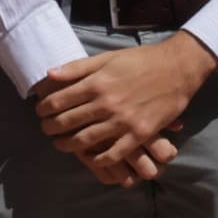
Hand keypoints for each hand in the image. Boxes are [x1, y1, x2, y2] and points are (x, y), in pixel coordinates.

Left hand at [34, 37, 214, 179]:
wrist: (177, 68)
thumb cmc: (141, 61)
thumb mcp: (108, 58)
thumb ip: (78, 68)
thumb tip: (49, 75)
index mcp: (97, 82)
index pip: (58, 101)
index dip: (43, 109)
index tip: (40, 112)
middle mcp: (107, 103)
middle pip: (67, 122)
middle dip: (50, 128)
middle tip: (46, 129)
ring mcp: (123, 120)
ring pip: (85, 140)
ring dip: (67, 145)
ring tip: (60, 144)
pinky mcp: (139, 133)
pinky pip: (113, 154)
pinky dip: (98, 160)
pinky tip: (90, 158)